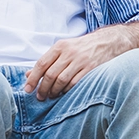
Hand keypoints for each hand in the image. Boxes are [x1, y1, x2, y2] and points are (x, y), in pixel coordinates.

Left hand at [24, 24, 138, 100]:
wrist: (110, 41)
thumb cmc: (84, 47)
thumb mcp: (65, 49)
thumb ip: (48, 61)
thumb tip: (27, 75)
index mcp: (60, 46)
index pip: (41, 64)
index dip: (32, 78)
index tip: (27, 89)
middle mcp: (69, 53)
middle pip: (50, 75)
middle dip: (43, 88)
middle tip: (40, 97)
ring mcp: (81, 61)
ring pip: (61, 81)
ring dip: (54, 92)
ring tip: (51, 97)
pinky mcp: (91, 69)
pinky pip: (75, 84)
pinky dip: (67, 91)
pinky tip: (65, 94)